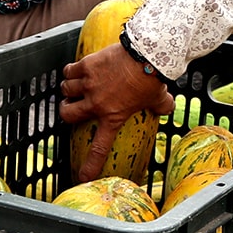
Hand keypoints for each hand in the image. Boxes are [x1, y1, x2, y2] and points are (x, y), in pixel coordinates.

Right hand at [61, 44, 174, 181]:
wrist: (146, 54)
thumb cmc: (152, 78)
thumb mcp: (159, 99)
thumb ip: (161, 107)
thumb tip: (166, 109)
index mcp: (113, 117)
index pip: (99, 148)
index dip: (90, 165)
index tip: (81, 177)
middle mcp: (96, 103)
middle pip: (67, 114)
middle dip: (66, 112)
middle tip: (72, 107)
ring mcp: (89, 84)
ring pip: (66, 90)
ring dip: (68, 89)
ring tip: (75, 86)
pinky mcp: (86, 66)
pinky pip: (68, 71)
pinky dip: (70, 71)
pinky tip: (75, 70)